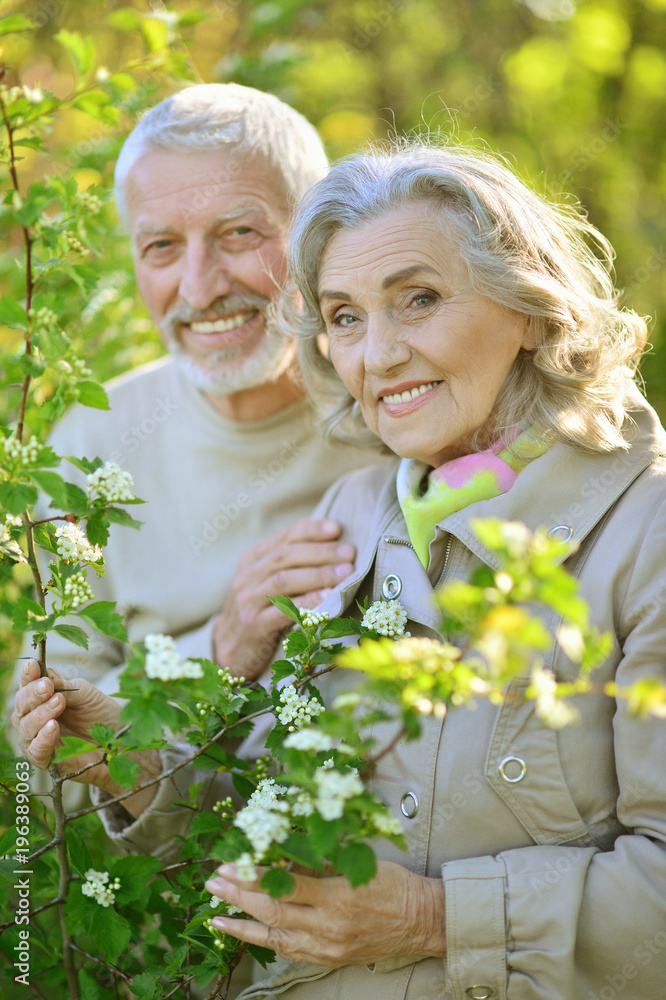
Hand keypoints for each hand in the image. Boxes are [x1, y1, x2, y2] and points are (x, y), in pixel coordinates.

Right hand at [11, 659, 158, 816]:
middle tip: (47, 687)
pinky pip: (35, 751)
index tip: (33, 665)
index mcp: (43, 700)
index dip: (28, 676)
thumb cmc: (101, 715)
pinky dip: (42, 738)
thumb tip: (47, 674)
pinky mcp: (46, 761)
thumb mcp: (86, 695)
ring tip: (58, 703)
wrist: (120, 742)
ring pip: (24, 727)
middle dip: (32, 694)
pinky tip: (53, 727)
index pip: (28, 686)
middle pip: (21, 706)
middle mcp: (35, 719)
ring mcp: (38, 740)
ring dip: (39, 714)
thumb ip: (65, 687)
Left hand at [205, 860, 445, 966]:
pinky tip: (248, 935)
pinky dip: (266, 943)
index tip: (230, 865)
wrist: (420, 920)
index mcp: (337, 896)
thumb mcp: (357, 862)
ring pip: (274, 939)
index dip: (253, 877)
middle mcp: (328, 926)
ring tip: (216, 917)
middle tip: (213, 884)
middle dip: (237, 898)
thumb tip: (283, 852)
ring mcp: (327, 947)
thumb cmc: (392, 883)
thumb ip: (319, 862)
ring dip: (242, 927)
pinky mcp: (329, 959)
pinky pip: (290, 952)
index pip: (285, 886)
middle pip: (272, 913)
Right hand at [213, 518, 354, 680]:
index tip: (337, 529)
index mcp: (251, 560)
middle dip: (321, 551)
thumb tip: (326, 540)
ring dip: (319, 574)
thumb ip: (287, 563)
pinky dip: (308, 601)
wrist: (230, 651)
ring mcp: (248, 601)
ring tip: (346, 572)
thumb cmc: (257, 612)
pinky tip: (329, 597)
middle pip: (286, 556)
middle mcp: (247, 576)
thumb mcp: (264, 583)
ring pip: (285, 580)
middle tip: (349, 552)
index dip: (311, 530)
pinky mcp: (254, 625)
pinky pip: (283, 610)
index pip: (284, 537)